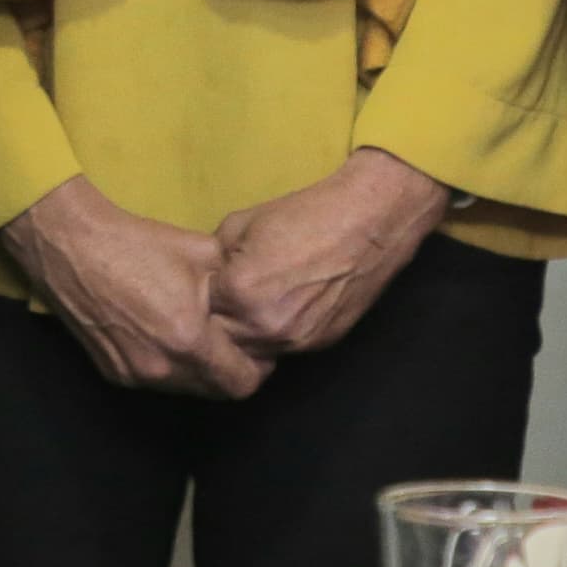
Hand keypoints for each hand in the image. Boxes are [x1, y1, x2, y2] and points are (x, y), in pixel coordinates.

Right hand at [2, 178, 266, 398]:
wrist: (73, 247)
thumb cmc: (139, 244)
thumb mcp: (202, 253)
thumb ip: (237, 287)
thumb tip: (262, 301)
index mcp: (188, 338)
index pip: (241, 383)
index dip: (257, 368)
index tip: (258, 348)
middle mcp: (162, 367)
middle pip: (215, 391)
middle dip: (230, 370)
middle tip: (232, 341)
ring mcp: (135, 374)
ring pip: (186, 388)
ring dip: (199, 370)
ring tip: (198, 335)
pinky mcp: (114, 373)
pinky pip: (157, 380)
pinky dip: (170, 365)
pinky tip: (164, 333)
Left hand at [210, 148, 450, 361]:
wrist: (368, 222)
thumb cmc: (304, 215)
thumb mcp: (240, 225)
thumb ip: (216, 258)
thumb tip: (205, 276)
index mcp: (239, 292)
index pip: (198, 309)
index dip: (202, 294)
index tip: (208, 282)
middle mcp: (265, 325)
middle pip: (221, 339)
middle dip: (218, 320)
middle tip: (226, 297)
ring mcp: (295, 340)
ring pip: (251, 351)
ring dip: (246, 333)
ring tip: (253, 303)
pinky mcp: (320, 345)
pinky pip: (282, 349)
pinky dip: (275, 334)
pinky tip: (281, 308)